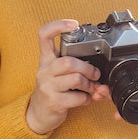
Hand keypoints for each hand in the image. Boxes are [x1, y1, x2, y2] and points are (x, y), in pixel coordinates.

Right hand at [26, 19, 100, 134]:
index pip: (44, 35)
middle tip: (95, 74)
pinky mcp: (53, 102)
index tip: (73, 24)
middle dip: (88, 68)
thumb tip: (100, 74)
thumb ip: (77, 68)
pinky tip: (84, 99)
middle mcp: (44, 70)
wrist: (38, 114)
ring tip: (91, 88)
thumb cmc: (52, 89)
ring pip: (75, 79)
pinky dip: (86, 98)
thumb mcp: (58, 74)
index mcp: (46, 59)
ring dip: (89, 84)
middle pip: (69, 61)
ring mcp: (47, 86)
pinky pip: (77, 97)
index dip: (58, 25)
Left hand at [91, 33, 137, 118]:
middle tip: (100, 92)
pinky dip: (116, 94)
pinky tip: (104, 91)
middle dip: (114, 98)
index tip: (115, 104)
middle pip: (130, 100)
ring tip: (98, 92)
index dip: (128, 101)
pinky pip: (128, 95)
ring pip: (127, 100)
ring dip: (112, 97)